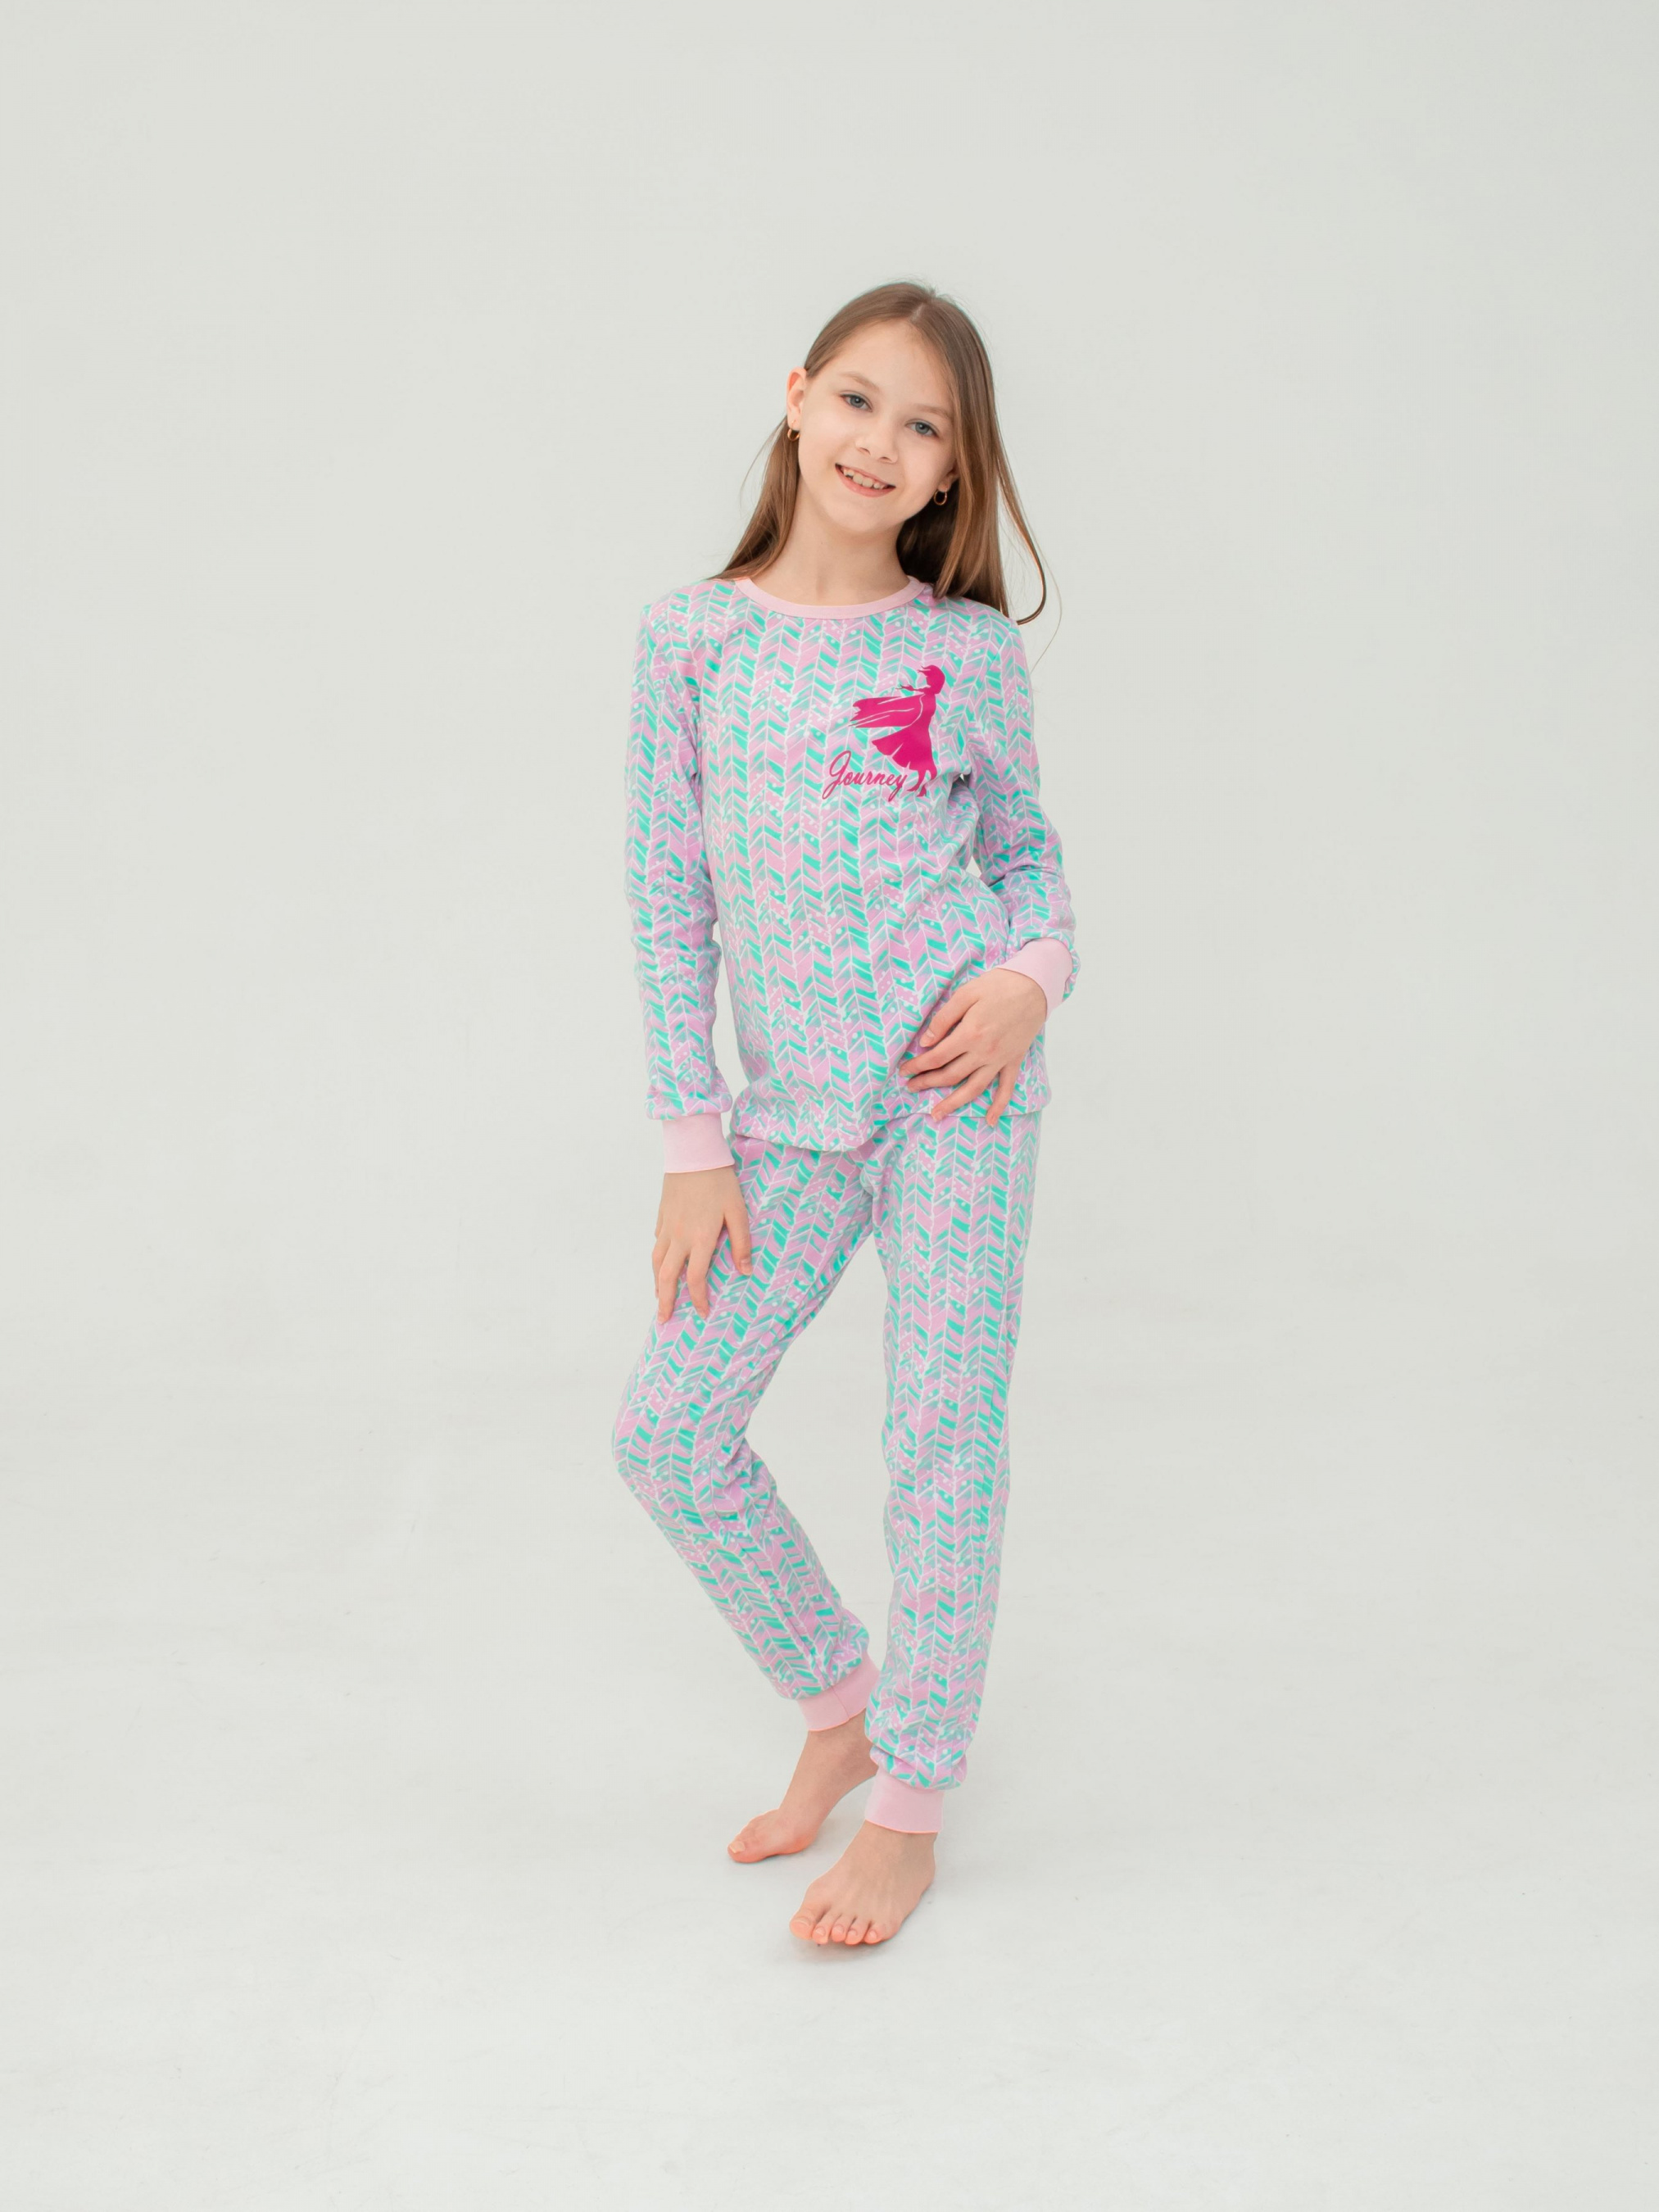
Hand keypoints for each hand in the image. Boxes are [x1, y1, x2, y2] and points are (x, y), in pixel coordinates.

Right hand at [653, 1165, 752, 1321]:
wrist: (693, 1153)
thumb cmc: (720, 1182)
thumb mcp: (738, 1211)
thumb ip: (741, 1243)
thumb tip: (745, 1272)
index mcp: (700, 1238)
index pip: (695, 1278)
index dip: (698, 1298)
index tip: (703, 1312)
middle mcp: (679, 1237)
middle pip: (666, 1276)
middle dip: (665, 1301)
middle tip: (663, 1319)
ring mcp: (667, 1226)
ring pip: (656, 1261)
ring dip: (657, 1282)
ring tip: (659, 1297)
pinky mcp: (662, 1215)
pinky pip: (657, 1242)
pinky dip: (658, 1258)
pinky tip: (661, 1262)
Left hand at [900, 969, 1046, 1124]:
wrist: (1034, 986)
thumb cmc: (998, 986)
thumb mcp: (966, 994)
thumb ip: (944, 1019)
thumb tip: (926, 1042)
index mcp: (970, 1034)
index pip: (937, 1057)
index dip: (918, 1065)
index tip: (904, 1070)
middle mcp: (984, 1052)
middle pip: (950, 1075)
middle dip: (927, 1083)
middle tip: (910, 1088)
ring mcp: (1000, 1059)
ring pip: (973, 1088)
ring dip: (953, 1103)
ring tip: (936, 1114)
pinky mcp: (1014, 1060)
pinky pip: (1006, 1088)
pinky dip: (999, 1106)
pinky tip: (989, 1120)